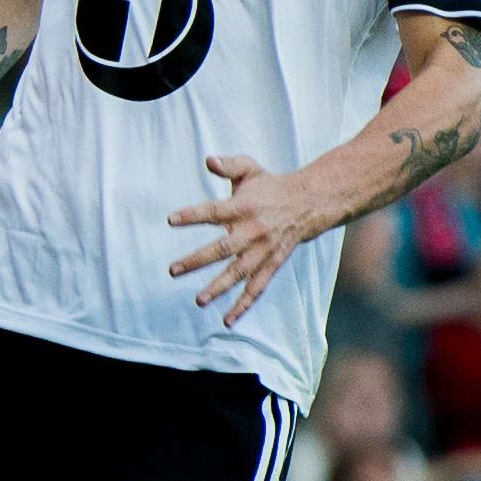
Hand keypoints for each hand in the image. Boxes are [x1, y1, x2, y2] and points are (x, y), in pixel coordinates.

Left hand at [168, 153, 331, 325]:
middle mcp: (253, 231)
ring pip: (240, 273)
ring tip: (198, 301)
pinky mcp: (272, 264)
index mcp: (243, 207)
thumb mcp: (250, 170)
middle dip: (197, 260)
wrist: (310, 203)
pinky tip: (228, 320)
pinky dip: (244, 304)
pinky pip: (257, 287)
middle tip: (173, 270)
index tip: (170, 220)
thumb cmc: (270, 186)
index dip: (192, 215)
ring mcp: (263, 250)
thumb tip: (208, 160)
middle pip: (223, 248)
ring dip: (219, 288)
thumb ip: (229, 165)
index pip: (213, 211)